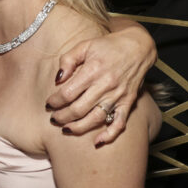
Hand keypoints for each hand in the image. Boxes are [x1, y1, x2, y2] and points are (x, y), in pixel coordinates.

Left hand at [47, 24, 155, 145]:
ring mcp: (118, 95)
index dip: (55, 101)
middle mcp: (106, 85)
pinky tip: (97, 142)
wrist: (138, 47)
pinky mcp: (128, 102)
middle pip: (79, 109)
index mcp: (93, 70)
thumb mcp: (84, 46)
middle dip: (62, 117)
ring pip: (96, 118)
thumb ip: (68, 60)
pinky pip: (120, 122)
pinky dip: (109, 135)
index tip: (49, 104)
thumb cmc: (107, 46)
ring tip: (66, 129)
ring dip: (79, 128)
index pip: (68, 93)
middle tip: (54, 118)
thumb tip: (58, 79)